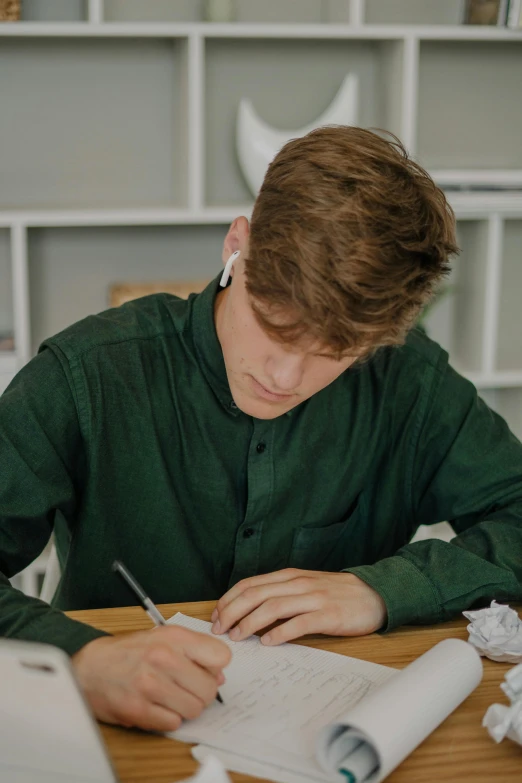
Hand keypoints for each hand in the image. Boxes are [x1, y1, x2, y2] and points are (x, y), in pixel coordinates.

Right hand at [72, 626, 230, 731]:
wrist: (88, 668)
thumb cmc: (128, 652)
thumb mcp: (162, 638)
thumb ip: (193, 651)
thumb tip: (219, 676)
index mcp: (173, 637)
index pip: (221, 656)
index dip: (215, 667)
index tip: (204, 670)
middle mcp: (163, 658)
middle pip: (209, 689)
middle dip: (202, 692)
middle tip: (186, 688)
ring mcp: (150, 685)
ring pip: (194, 709)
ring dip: (185, 707)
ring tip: (170, 697)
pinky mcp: (138, 709)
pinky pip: (173, 723)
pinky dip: (168, 719)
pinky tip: (156, 706)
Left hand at [211, 569, 386, 644]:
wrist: (374, 594)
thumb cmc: (335, 594)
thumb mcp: (304, 587)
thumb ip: (280, 595)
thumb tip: (248, 612)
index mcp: (289, 576)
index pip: (250, 584)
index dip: (229, 600)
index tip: (215, 616)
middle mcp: (298, 583)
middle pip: (256, 594)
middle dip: (232, 612)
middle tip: (219, 630)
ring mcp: (313, 598)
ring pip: (273, 607)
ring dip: (250, 622)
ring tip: (238, 637)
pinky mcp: (328, 615)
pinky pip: (299, 623)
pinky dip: (280, 632)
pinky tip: (268, 642)